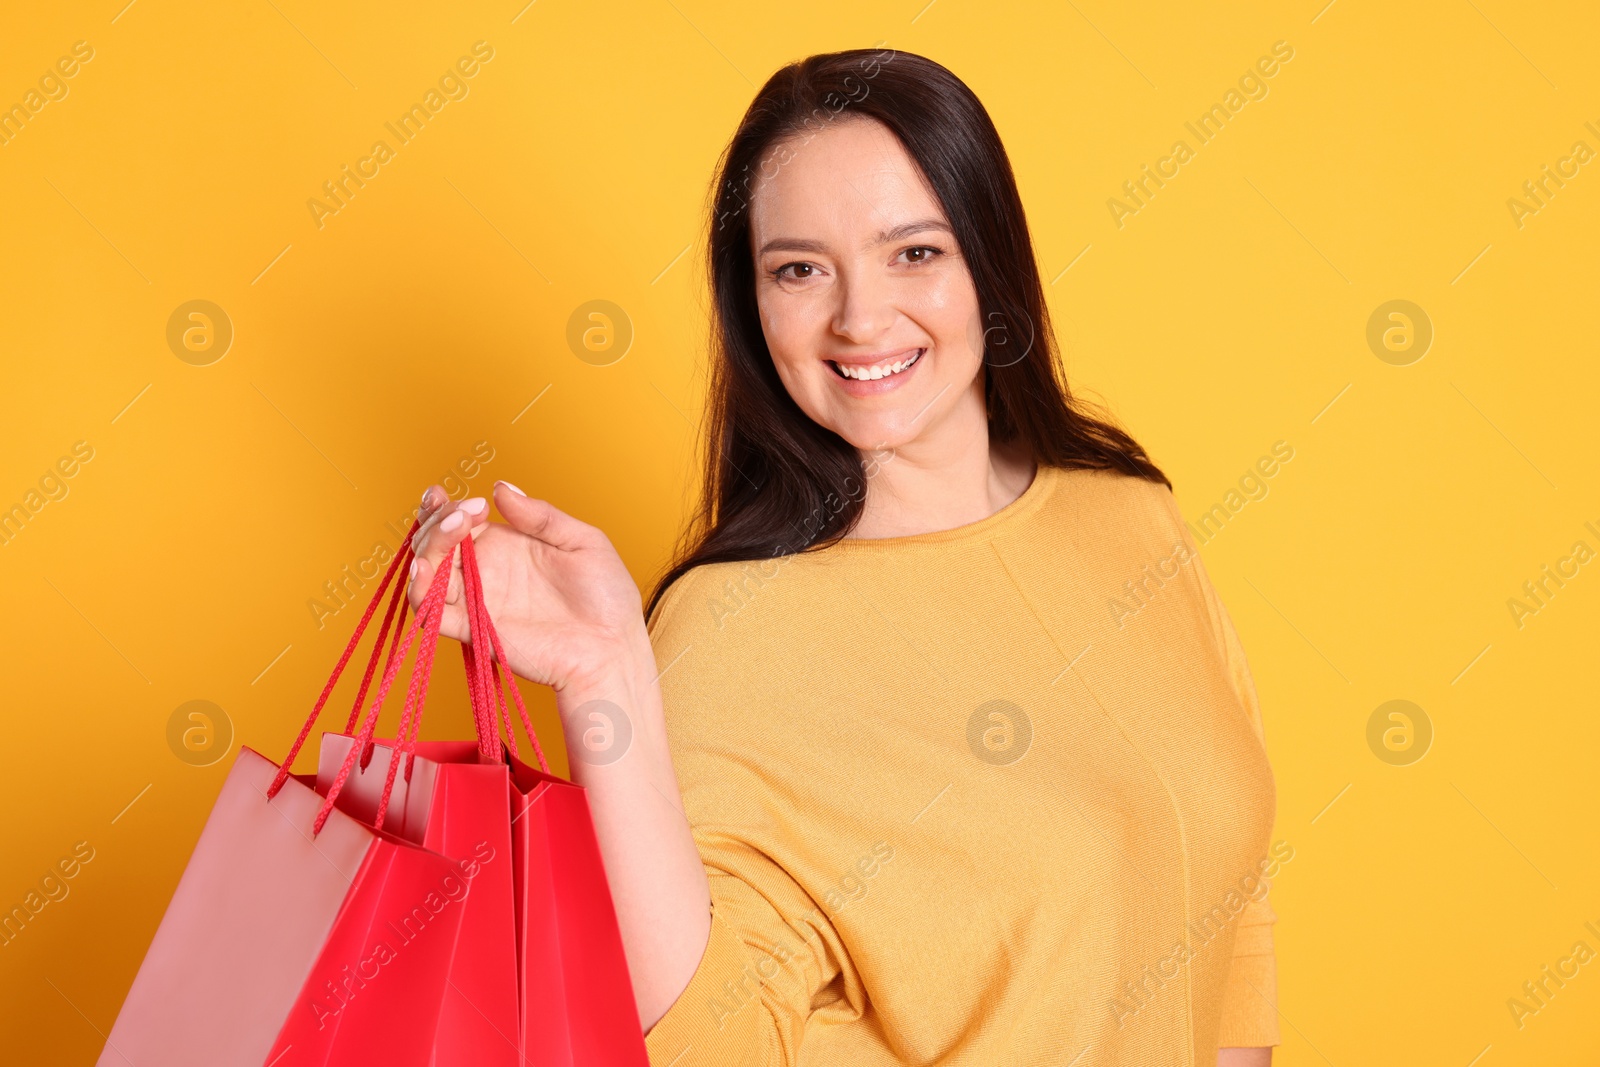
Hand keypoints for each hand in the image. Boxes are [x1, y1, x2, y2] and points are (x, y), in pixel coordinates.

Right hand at [405, 481, 653, 694]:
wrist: (613, 649)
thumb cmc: (607, 598)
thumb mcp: (583, 542)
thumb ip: (541, 516)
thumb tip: (500, 488)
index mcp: (507, 545)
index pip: (460, 521)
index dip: (450, 506)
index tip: (472, 502)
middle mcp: (486, 570)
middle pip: (437, 541)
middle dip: (437, 521)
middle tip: (462, 514)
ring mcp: (477, 600)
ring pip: (427, 571)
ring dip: (427, 546)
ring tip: (453, 530)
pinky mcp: (474, 629)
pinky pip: (431, 612)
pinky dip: (419, 591)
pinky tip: (427, 568)